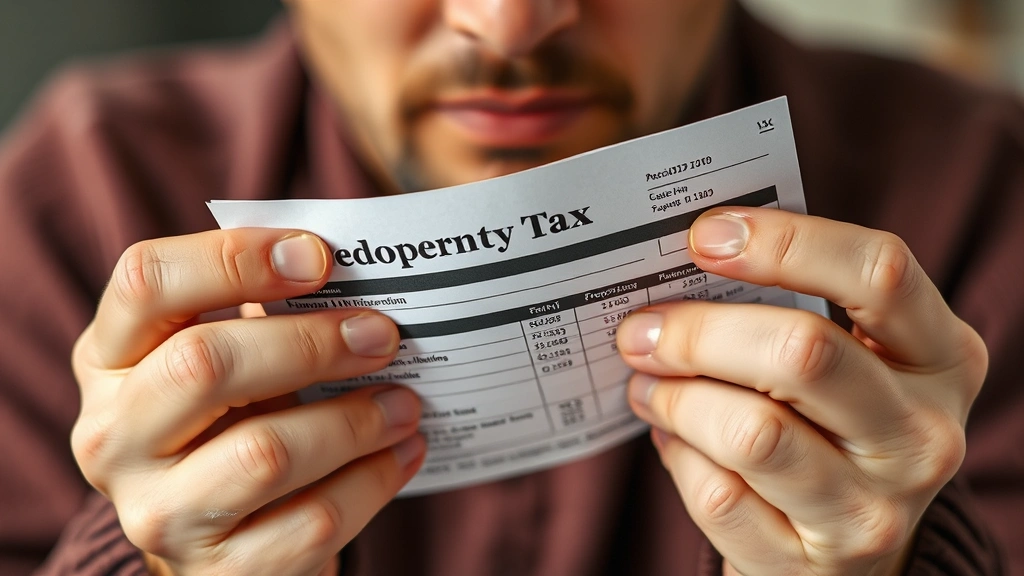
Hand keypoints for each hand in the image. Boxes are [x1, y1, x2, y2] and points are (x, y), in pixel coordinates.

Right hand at [70, 229, 424, 574]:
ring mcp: (157, 513)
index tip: (320, 257)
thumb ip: (267, 314)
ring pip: (264, 452)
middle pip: (203, 363)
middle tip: (383, 335)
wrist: (230, 548)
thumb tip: (359, 275)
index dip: (234, 258)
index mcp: (109, 361)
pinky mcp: (217, 572)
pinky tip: (403, 452)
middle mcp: (112, 438)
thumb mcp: (231, 365)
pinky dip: (373, 480)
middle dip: (310, 343)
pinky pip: (312, 521)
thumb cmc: (237, 426)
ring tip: (405, 403)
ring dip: (354, 420)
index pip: (145, 282)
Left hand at [617, 208, 986, 575]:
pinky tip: (675, 439)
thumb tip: (684, 263)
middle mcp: (924, 434)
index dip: (786, 243)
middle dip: (699, 333)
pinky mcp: (815, 563)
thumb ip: (790, 308)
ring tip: (647, 384)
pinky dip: (679, 458)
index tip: (704, 236)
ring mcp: (875, 508)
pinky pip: (718, 495)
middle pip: (801, 351)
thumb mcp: (849, 360)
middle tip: (641, 329)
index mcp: (943, 357)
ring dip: (676, 399)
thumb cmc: (830, 425)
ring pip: (750, 431)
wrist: (847, 553)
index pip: (878, 273)